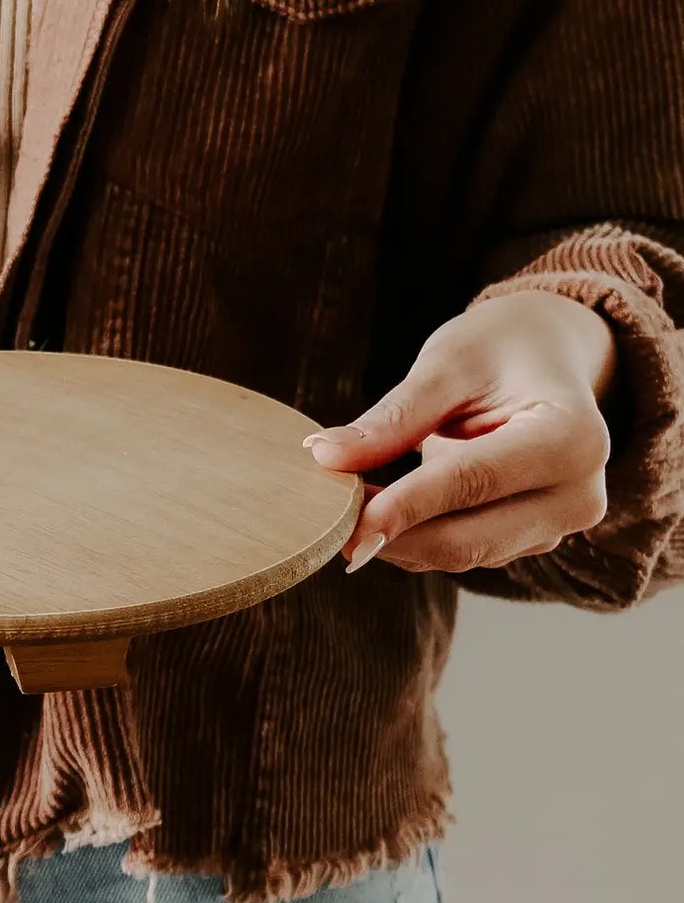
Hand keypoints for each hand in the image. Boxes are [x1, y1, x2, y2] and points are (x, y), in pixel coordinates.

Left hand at [304, 291, 618, 573]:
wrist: (549, 356)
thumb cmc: (499, 349)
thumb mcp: (447, 364)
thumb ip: (393, 417)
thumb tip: (326, 456)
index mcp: (573, 439)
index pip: (474, 482)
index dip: (407, 506)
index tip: (348, 521)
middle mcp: (578, 494)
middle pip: (469, 539)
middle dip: (392, 534)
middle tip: (325, 519)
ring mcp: (557, 525)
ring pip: (461, 553)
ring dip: (396, 538)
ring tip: (345, 502)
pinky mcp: (529, 539)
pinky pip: (462, 551)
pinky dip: (412, 537)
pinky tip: (377, 511)